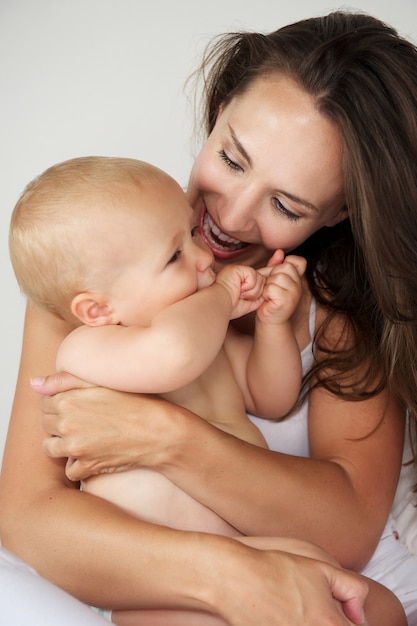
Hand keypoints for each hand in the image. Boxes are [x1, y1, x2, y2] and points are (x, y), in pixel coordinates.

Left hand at [31, 373, 175, 480]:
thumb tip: (33, 383)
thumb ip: (63, 380)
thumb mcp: (101, 381)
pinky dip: (79, 465)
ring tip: (84, 437)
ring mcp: (75, 448)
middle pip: (46, 425)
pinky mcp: (86, 466)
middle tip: (85, 419)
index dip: (61, 402)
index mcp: (67, 400)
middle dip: (60, 422)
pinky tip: (94, 454)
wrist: (160, 432)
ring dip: (63, 444)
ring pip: (51, 448)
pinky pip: (70, 470)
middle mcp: (66, 424)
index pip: (44, 402)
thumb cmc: (137, 402)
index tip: (78, 404)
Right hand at [213, 545, 367, 625]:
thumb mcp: (322, 568)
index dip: (351, 621)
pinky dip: (293, 625)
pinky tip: (285, 616)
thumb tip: (358, 615)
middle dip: (332, 623)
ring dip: (313, 624)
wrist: (236, 579)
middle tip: (316, 611)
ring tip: (300, 613)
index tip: (342, 612)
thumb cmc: (276, 570)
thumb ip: (353, 590)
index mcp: (330, 624)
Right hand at [215, 265, 266, 318]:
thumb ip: (258, 297)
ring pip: (260, 278)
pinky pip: (253, 275)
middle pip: (262, 280)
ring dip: (251, 291)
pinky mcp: (237, 268)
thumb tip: (267, 293)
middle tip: (241, 297)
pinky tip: (239, 289)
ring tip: (239, 294)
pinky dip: (248, 286)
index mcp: (241, 281)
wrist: (219, 306)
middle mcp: (240, 274)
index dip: (258, 291)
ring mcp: (239, 270)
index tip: (247, 298)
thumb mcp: (249, 303)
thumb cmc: (228, 306)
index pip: (260, 282)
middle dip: (255, 293)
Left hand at [257, 254, 305, 324]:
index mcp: (297, 278)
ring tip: (269, 294)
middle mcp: (299, 285)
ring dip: (268, 286)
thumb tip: (279, 252)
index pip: (299, 261)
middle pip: (284, 267)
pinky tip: (268, 300)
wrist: (270, 319)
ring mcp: (294, 294)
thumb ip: (276, 264)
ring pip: (277, 277)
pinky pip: (272, 288)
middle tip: (271, 288)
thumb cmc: (270, 298)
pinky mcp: (286, 302)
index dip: (287, 263)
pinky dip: (266, 294)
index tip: (279, 274)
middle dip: (273, 275)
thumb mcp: (273, 279)